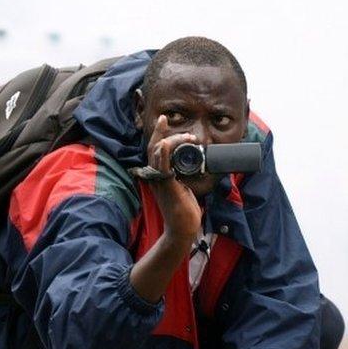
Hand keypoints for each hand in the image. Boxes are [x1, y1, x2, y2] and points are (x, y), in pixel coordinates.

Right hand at [146, 115, 201, 241]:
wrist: (182, 229)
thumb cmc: (183, 211)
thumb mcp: (183, 187)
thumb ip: (182, 174)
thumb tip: (193, 163)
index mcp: (157, 174)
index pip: (154, 149)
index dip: (158, 133)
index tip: (164, 119)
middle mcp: (154, 175)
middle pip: (154, 146)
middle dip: (164, 132)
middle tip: (183, 131)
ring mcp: (159, 179)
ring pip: (159, 151)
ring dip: (173, 140)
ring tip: (189, 138)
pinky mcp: (166, 185)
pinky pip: (162, 164)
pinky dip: (165, 151)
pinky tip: (170, 143)